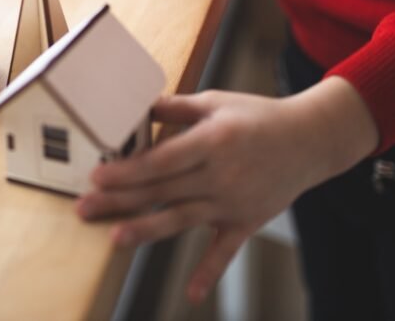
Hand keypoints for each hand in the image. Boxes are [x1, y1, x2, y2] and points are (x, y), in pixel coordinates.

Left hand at [76, 78, 377, 302]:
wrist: (309, 140)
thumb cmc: (258, 117)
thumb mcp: (216, 101)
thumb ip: (176, 107)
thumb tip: (136, 105)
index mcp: (212, 141)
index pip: (162, 161)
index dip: (129, 171)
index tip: (99, 177)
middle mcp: (221, 174)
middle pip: (163, 191)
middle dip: (121, 200)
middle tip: (85, 208)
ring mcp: (234, 202)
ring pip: (183, 219)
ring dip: (147, 230)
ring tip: (115, 238)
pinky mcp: (246, 221)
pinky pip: (226, 250)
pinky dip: (210, 272)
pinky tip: (191, 293)